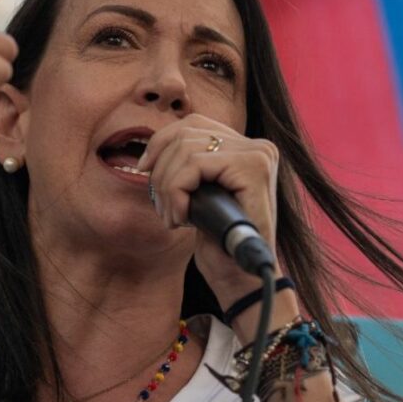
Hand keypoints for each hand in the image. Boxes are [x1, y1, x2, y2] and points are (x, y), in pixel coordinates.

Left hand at [137, 114, 282, 307]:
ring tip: (173, 218)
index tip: (143, 170)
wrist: (243, 277)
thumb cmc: (220, 242)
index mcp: (248, 148)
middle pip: (186, 133)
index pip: (193, 124)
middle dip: (161, 171)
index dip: (160, 143)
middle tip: (164, 209)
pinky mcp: (252, 167)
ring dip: (167, 187)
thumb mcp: (201, 195)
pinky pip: (193, 165)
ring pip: (185, 149)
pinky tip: (182, 218)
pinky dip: (177, 192)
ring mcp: (258, 154)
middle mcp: (259, 145)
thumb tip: (153, 146)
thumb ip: (191, 166)